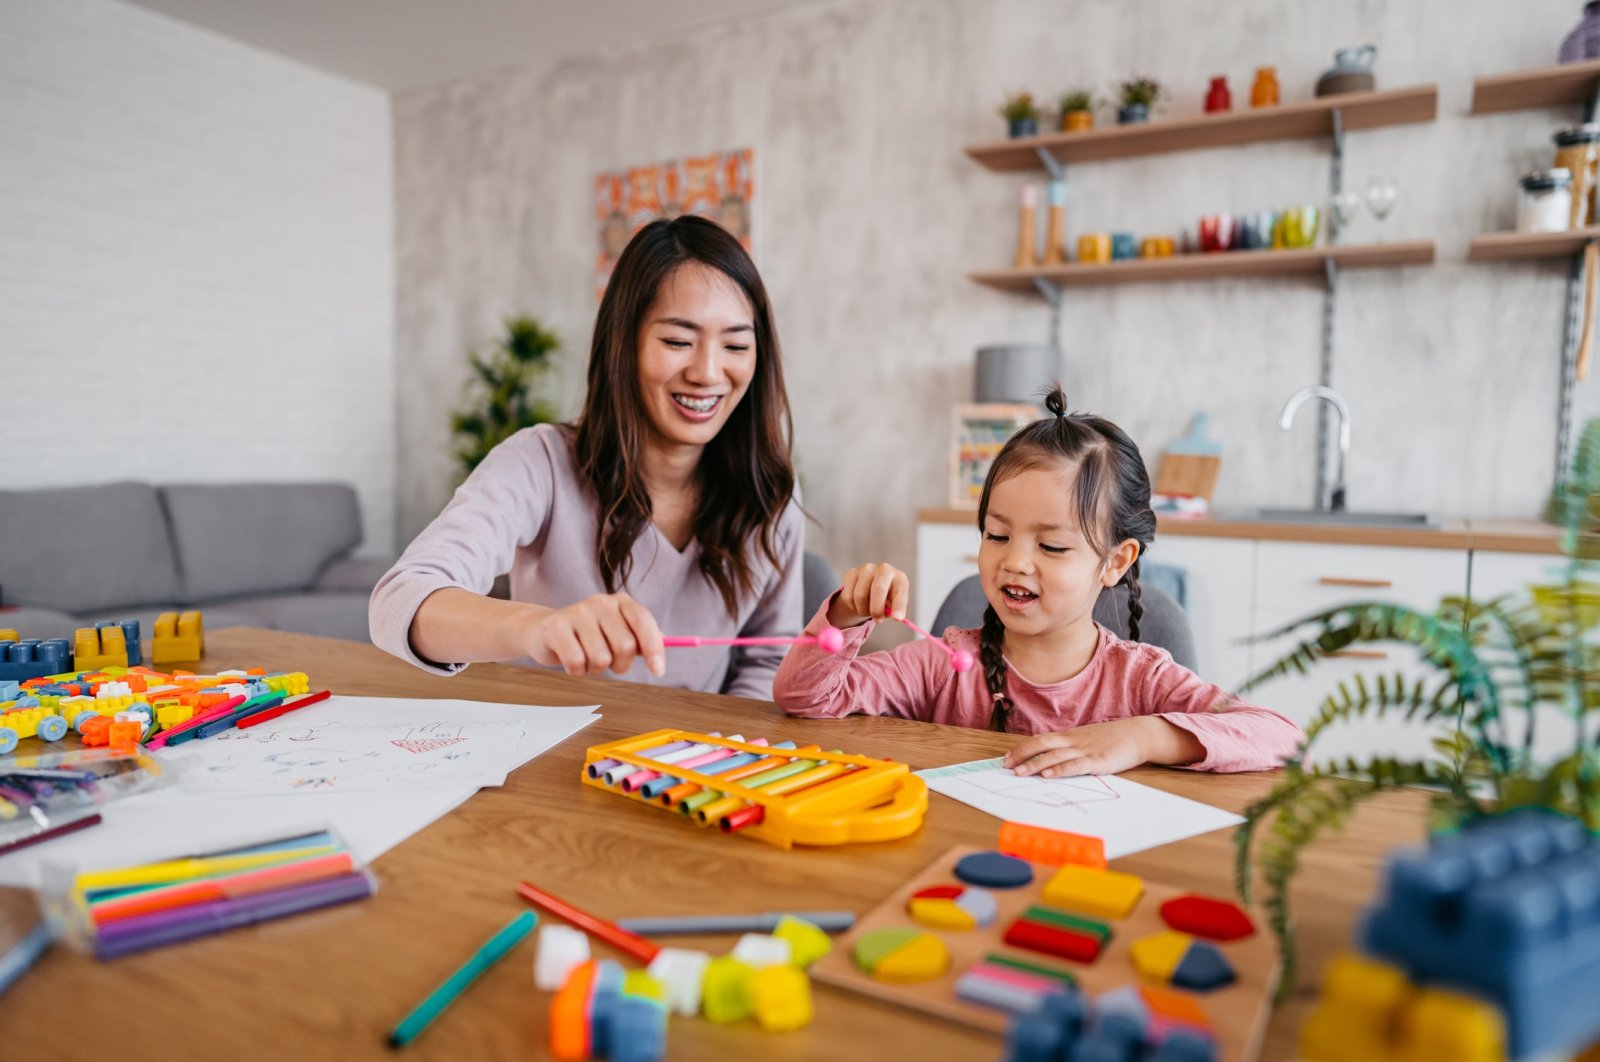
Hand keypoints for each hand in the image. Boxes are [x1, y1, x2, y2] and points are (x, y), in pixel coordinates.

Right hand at [522, 593, 664, 677]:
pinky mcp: (556, 627)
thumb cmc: (587, 635)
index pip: (644, 621)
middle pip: (625, 645)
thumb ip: (642, 637)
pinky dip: (576, 670)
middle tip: (610, 664)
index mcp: (621, 602)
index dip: (654, 648)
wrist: (543, 630)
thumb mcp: (617, 632)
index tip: (658, 671)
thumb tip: (668, 642)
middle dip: (620, 665)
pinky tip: (569, 660)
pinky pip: (576, 662)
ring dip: (595, 669)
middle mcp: (600, 602)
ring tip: (586, 658)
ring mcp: (577, 612)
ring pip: (601, 658)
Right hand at [827, 562, 909, 627]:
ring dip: (863, 610)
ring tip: (867, 611)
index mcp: (899, 578)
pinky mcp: (852, 573)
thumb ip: (892, 610)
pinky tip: (858, 605)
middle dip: (876, 610)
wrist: (870, 586)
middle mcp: (884, 569)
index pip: (900, 592)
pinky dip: (853, 606)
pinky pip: (849, 596)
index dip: (899, 606)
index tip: (897, 618)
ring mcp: (867, 569)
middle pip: (878, 590)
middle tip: (877, 620)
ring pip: (860, 595)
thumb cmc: (886, 597)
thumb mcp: (893, 604)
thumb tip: (889, 617)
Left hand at [1003, 718, 1167, 777]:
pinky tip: (1049, 775)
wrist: (1137, 735)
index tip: (1007, 757)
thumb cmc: (1110, 740)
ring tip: (1020, 772)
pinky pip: (1075, 765)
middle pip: (1041, 745)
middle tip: (1006, 766)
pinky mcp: (1097, 761)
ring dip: (1035, 764)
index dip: (1022, 748)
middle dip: (1022, 755)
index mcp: (1068, 736)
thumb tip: (1049, 761)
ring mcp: (1084, 750)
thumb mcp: (1085, 741)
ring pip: (1054, 756)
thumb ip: (1068, 749)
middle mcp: (1073, 741)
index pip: (1039, 740)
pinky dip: (1060, 770)